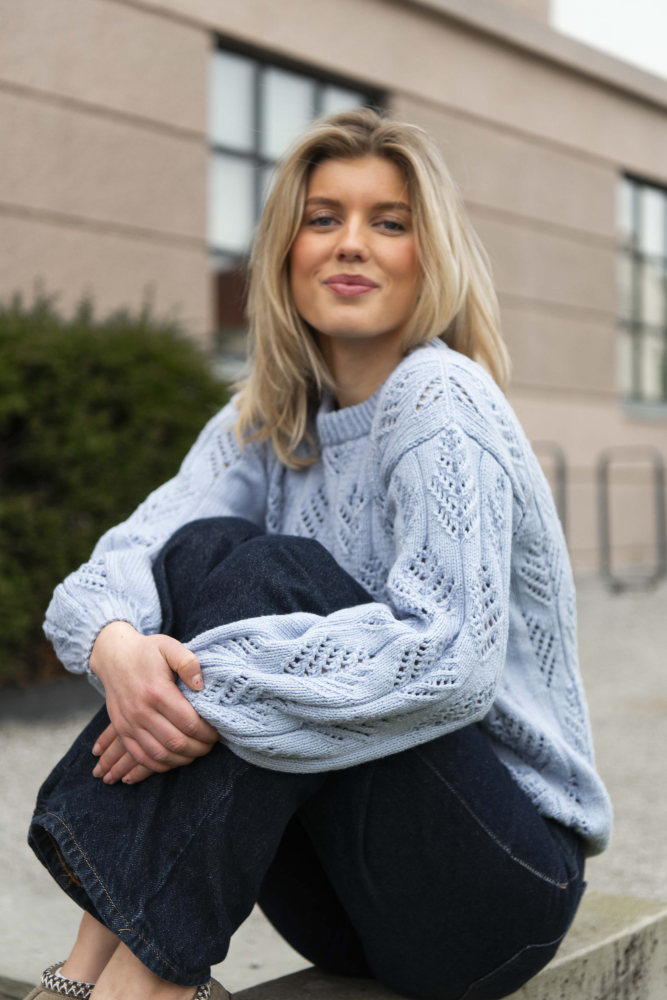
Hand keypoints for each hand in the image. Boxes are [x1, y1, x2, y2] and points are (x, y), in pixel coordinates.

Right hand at [89, 621, 218, 779]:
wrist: (114, 656)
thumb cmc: (146, 652)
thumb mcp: (169, 646)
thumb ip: (188, 662)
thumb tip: (200, 685)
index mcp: (157, 692)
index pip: (188, 722)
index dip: (207, 732)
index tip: (217, 732)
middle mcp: (141, 711)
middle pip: (176, 742)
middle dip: (199, 748)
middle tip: (210, 744)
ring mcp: (129, 724)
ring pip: (159, 754)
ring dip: (182, 759)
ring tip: (196, 752)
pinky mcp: (122, 730)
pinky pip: (141, 757)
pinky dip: (159, 764)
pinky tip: (174, 759)